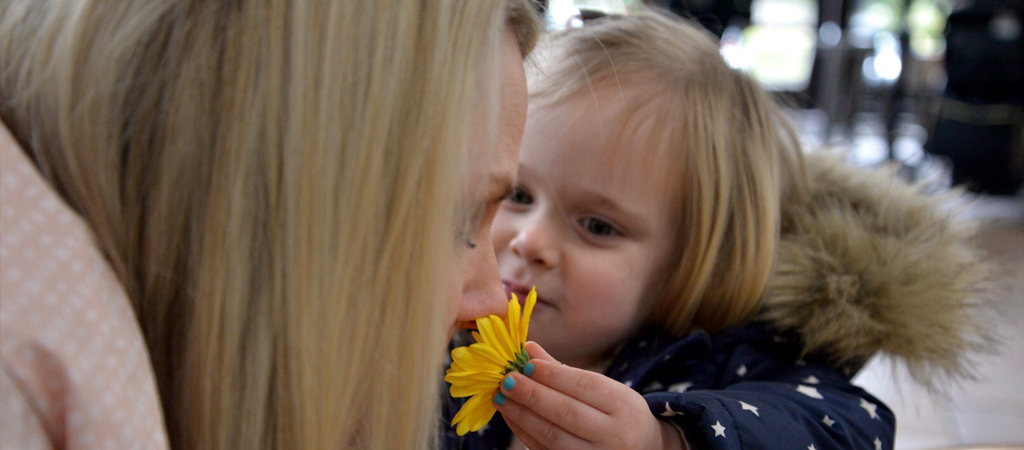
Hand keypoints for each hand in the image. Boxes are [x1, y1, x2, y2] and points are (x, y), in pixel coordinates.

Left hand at [493, 342, 686, 449]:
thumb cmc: (617, 413)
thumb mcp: (604, 389)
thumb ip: (563, 370)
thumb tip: (529, 348)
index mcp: (624, 406)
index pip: (586, 387)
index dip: (553, 375)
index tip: (526, 364)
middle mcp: (614, 435)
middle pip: (567, 413)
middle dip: (533, 395)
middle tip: (506, 380)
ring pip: (553, 437)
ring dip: (522, 415)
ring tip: (501, 397)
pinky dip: (524, 433)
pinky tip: (511, 416)